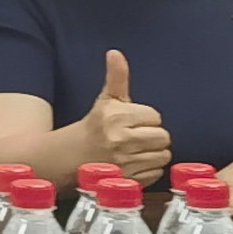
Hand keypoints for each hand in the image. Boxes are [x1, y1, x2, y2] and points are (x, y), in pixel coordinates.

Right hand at [77, 48, 170, 186]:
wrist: (69, 157)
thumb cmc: (94, 127)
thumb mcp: (105, 101)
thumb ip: (116, 77)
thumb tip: (115, 53)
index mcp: (116, 116)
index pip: (155, 116)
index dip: (146, 119)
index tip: (133, 122)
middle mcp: (120, 139)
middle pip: (163, 137)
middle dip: (153, 137)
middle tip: (137, 137)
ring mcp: (124, 162)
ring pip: (162, 156)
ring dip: (153, 154)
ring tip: (137, 151)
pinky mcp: (128, 180)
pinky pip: (156, 173)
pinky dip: (149, 170)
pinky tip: (135, 164)